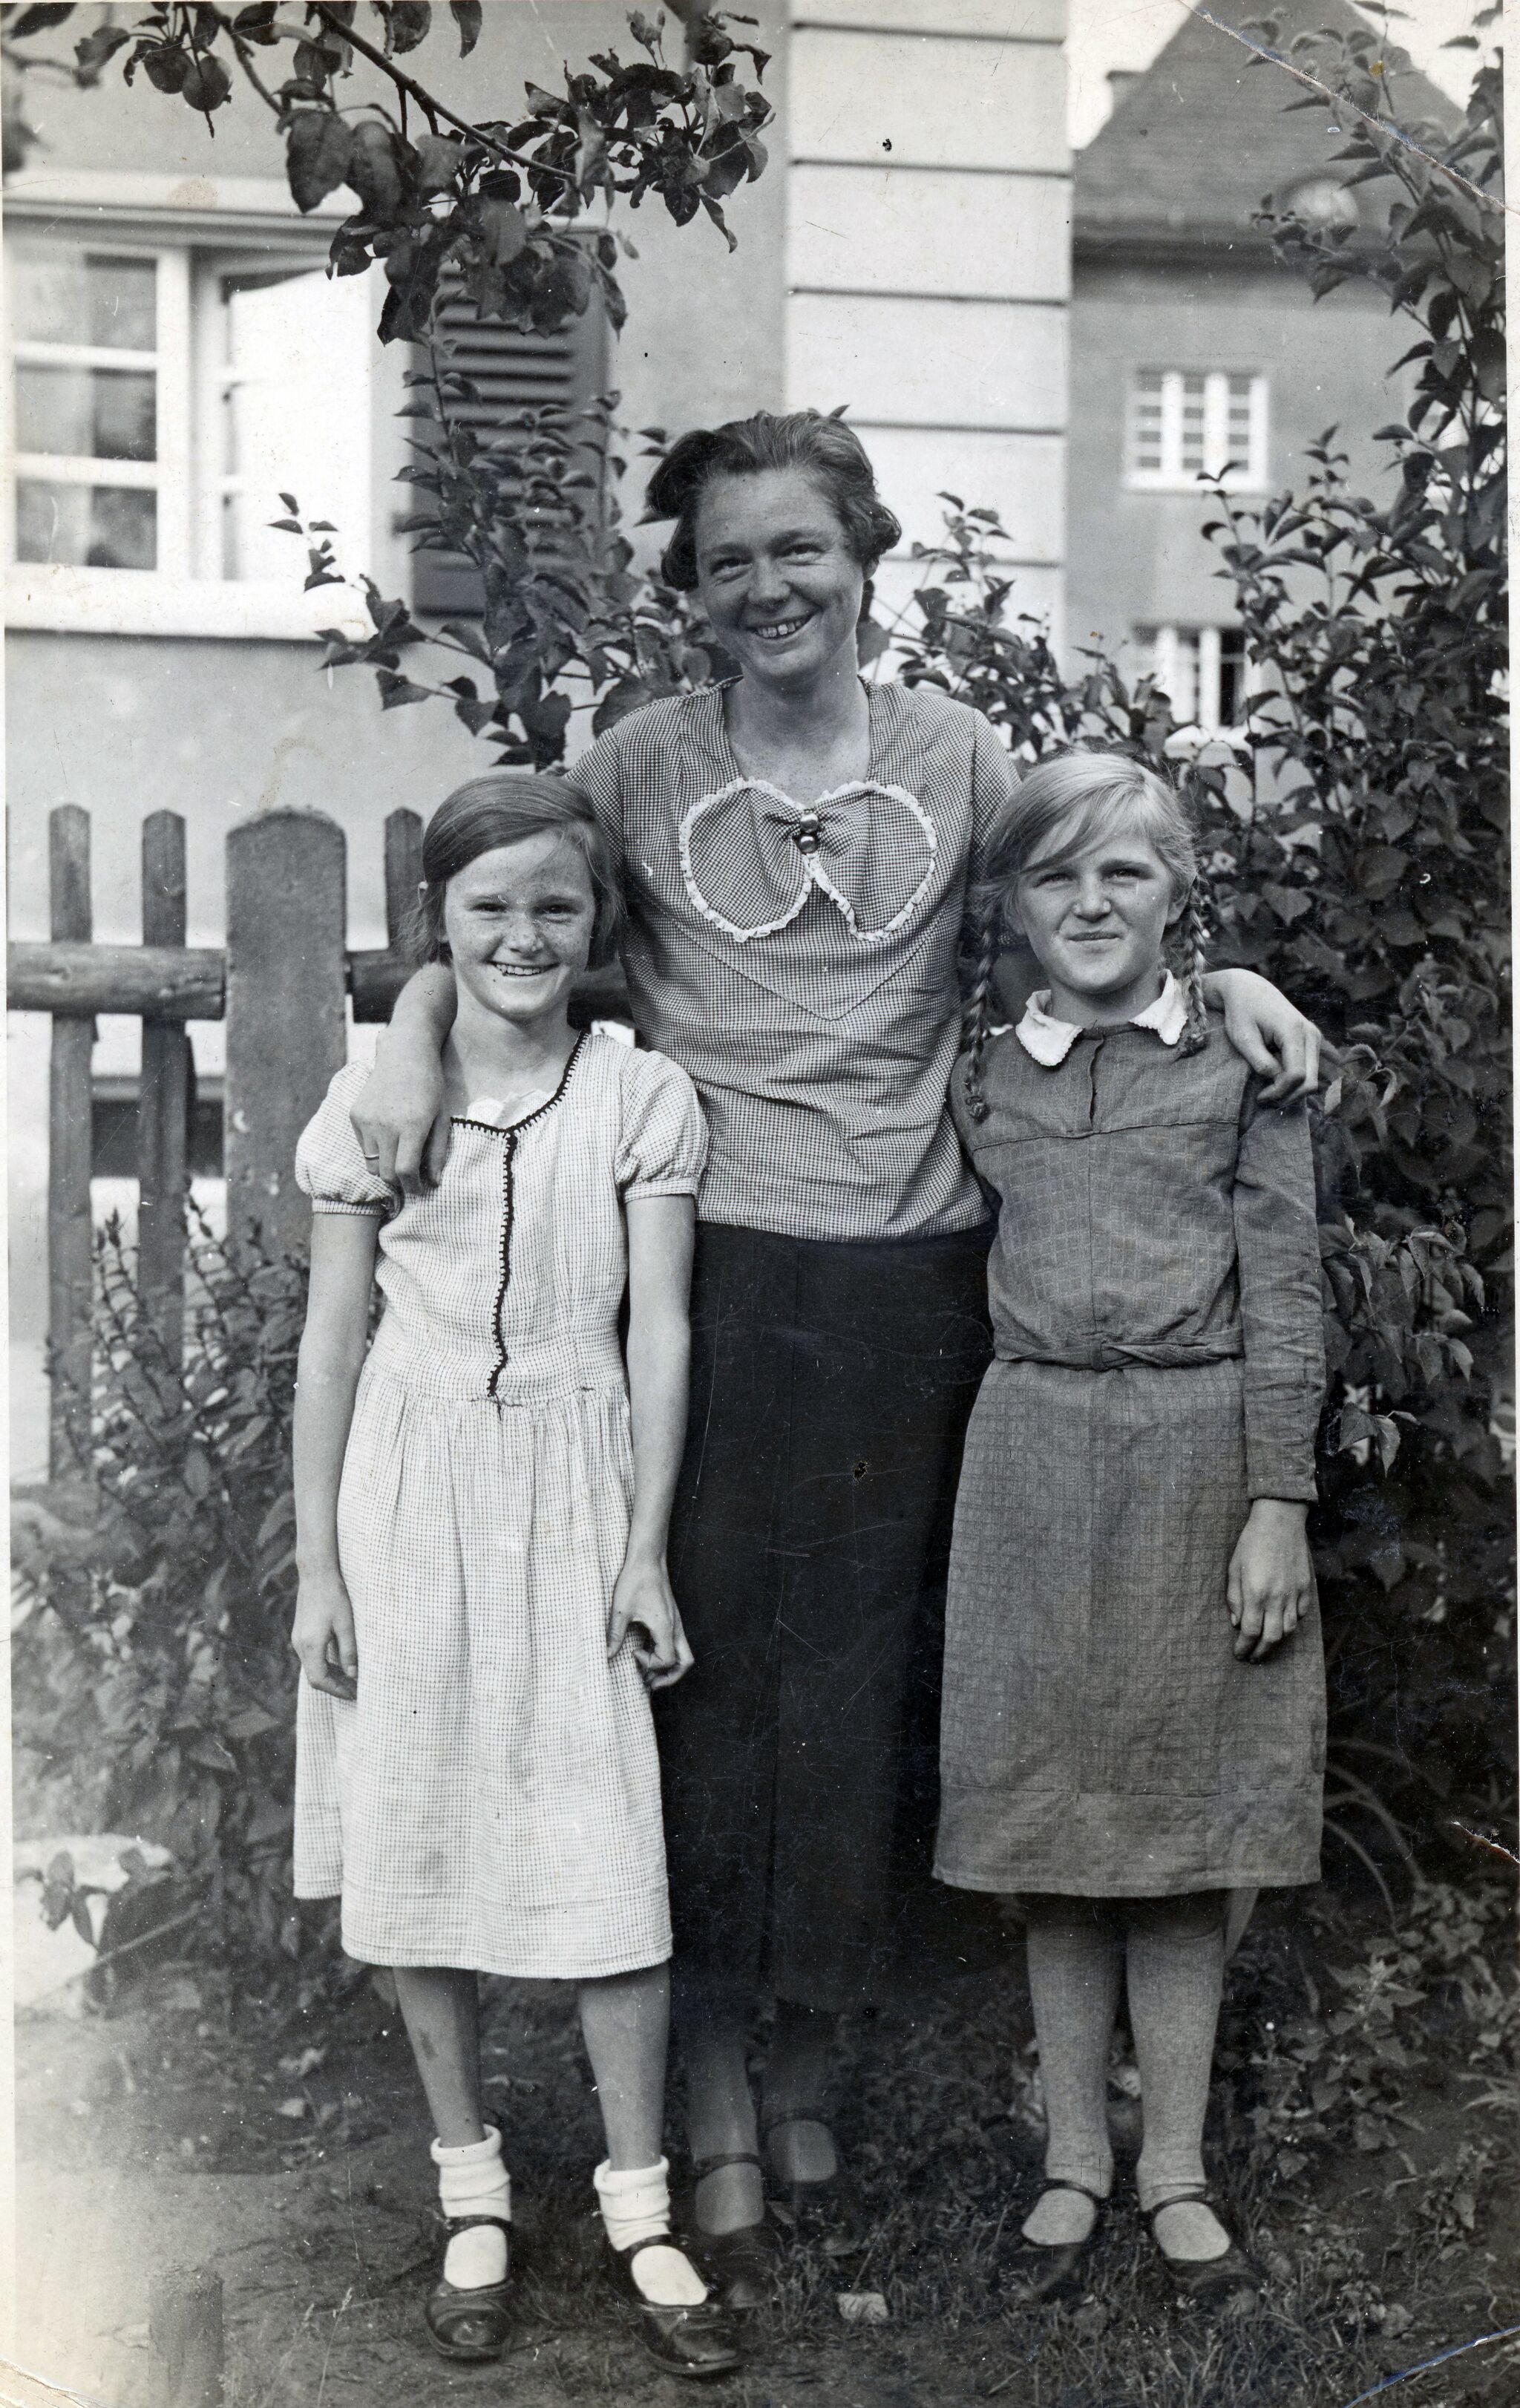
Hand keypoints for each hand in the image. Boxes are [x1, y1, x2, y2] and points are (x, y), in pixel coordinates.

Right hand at [292, 1567, 358, 1699]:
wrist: (316, 1574)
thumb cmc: (334, 1596)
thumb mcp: (346, 1624)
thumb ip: (349, 1651)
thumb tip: (353, 1675)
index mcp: (310, 1645)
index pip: (320, 1680)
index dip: (337, 1690)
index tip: (354, 1694)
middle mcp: (300, 1645)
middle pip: (314, 1677)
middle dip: (334, 1686)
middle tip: (356, 1690)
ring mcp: (298, 1639)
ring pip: (312, 1667)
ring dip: (330, 1676)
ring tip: (351, 1679)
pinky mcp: (301, 1633)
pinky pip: (311, 1657)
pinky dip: (325, 1665)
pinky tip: (341, 1663)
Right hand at [350, 1034, 450, 1193]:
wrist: (404, 1054)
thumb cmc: (430, 1087)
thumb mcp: (442, 1119)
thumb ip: (437, 1153)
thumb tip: (433, 1183)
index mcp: (411, 1126)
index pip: (404, 1171)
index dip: (412, 1186)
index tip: (419, 1189)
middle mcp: (385, 1124)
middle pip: (385, 1173)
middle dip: (398, 1181)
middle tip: (410, 1177)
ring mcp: (366, 1119)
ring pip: (371, 1163)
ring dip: (385, 1166)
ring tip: (399, 1154)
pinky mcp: (355, 1115)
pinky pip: (363, 1146)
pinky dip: (375, 1149)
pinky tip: (387, 1133)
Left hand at [607, 1553, 693, 1690]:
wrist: (647, 1559)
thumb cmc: (636, 1580)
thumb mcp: (621, 1610)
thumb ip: (614, 1635)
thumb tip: (606, 1656)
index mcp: (665, 1627)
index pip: (666, 1660)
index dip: (649, 1663)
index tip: (632, 1652)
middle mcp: (675, 1627)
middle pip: (685, 1663)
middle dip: (670, 1677)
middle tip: (650, 1683)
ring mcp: (676, 1623)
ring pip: (683, 1654)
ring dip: (668, 1667)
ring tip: (648, 1674)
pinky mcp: (671, 1618)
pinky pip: (676, 1643)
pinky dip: (665, 1654)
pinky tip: (647, 1652)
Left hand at [1210, 967, 1322, 1104]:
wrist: (1249, 989)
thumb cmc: (1242, 1012)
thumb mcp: (1244, 1038)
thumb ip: (1261, 1062)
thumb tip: (1276, 1082)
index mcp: (1294, 1031)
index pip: (1296, 1075)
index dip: (1279, 1092)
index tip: (1260, 1097)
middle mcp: (1311, 1034)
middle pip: (1310, 1081)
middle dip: (1288, 1096)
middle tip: (1264, 1100)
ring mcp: (1314, 1037)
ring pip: (1312, 1079)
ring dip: (1291, 1091)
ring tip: (1267, 1092)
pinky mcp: (1311, 1041)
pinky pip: (1309, 1070)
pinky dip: (1293, 1081)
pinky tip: (1274, 1079)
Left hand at [1227, 1500, 1314, 1662]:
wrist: (1279, 1521)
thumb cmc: (1251, 1543)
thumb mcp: (1233, 1568)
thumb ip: (1234, 1598)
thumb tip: (1236, 1623)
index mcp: (1255, 1593)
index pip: (1250, 1632)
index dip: (1244, 1647)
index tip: (1239, 1654)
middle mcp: (1276, 1597)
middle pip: (1271, 1638)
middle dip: (1261, 1652)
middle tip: (1253, 1658)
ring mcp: (1294, 1593)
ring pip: (1289, 1630)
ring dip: (1277, 1642)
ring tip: (1267, 1645)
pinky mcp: (1306, 1587)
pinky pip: (1300, 1614)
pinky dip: (1291, 1623)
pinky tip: (1282, 1624)